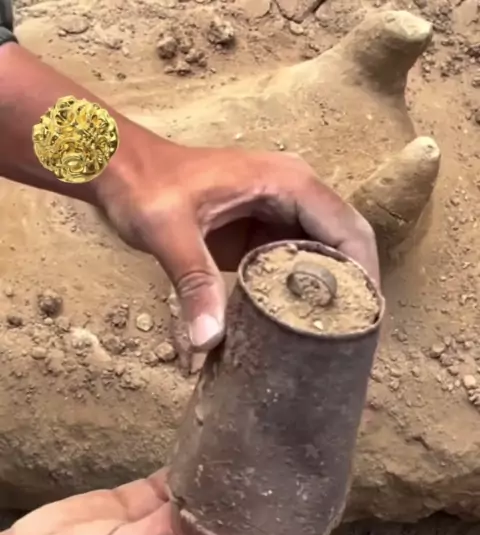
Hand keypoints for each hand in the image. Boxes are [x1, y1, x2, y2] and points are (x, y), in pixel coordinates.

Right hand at [1, 470, 241, 534]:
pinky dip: (184, 469)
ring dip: (209, 481)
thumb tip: (211, 505)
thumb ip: (171, 530)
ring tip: (236, 448)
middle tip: (257, 462)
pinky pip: (171, 486)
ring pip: (195, 502)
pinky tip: (203, 447)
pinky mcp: (139, 506)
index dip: (244, 525)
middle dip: (231, 500)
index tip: (262, 492)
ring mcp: (159, 530)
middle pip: (216, 527)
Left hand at [100, 129, 379, 349]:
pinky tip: (298, 327)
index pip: (348, 229)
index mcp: (287, 182)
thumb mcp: (168, 233)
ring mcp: (280, 213)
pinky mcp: (263, 233)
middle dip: (353, 289)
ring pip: (324, 255)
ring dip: (330, 293)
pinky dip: (301, 292)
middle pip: (345, 244)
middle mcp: (294, 194)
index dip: (363, 275)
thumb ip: (194, 284)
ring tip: (332, 340)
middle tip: (350, 341)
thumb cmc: (146, 187)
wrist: (120, 170)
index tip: (363, 322)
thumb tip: (209, 342)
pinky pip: (297, 263)